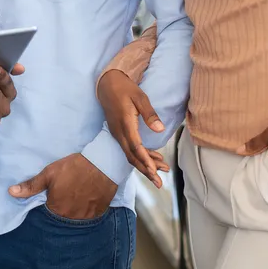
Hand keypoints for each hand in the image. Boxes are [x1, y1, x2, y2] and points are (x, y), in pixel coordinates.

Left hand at [9, 153, 117, 220]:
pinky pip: (89, 216)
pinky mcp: (99, 212)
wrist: (102, 163)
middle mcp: (71, 218)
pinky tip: (86, 198)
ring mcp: (86, 217)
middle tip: (65, 195)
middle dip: (61, 209)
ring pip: (76, 218)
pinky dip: (86, 209)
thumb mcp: (49, 173)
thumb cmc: (73, 168)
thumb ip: (31, 186)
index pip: (47, 214)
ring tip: (75, 196)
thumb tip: (11, 192)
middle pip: (62, 217)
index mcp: (56, 209)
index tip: (51, 197)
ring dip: (73, 210)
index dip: (48, 205)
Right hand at [98, 69, 168, 186]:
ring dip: (144, 164)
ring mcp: (118, 134)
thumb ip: (149, 114)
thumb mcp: (140, 97)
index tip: (154, 172)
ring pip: (131, 154)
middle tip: (158, 183)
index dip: (145, 160)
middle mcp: (119, 132)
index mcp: (125, 124)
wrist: (106, 84)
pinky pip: (129, 148)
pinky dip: (141, 156)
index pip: (136, 147)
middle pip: (132, 156)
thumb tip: (159, 129)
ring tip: (160, 173)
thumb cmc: (125, 88)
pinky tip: (153, 159)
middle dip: (145, 170)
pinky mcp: (119, 133)